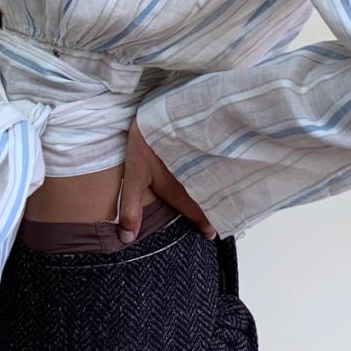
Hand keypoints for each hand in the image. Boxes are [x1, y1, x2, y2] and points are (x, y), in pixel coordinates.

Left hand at [118, 116, 217, 243]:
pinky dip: (220, 177)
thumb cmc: (146, 144)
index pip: (199, 214)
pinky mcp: (209, 150)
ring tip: (223, 201)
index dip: (207, 225)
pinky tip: (219, 177)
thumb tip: (127, 238)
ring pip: (217, 186)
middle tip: (222, 220)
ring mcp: (206, 165)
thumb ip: (131, 209)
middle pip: (213, 202)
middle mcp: (198, 182)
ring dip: (220, 194)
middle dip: (218, 211)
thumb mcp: (134, 178)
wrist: (160, 112)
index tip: (213, 234)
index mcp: (182, 191)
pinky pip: (218, 169)